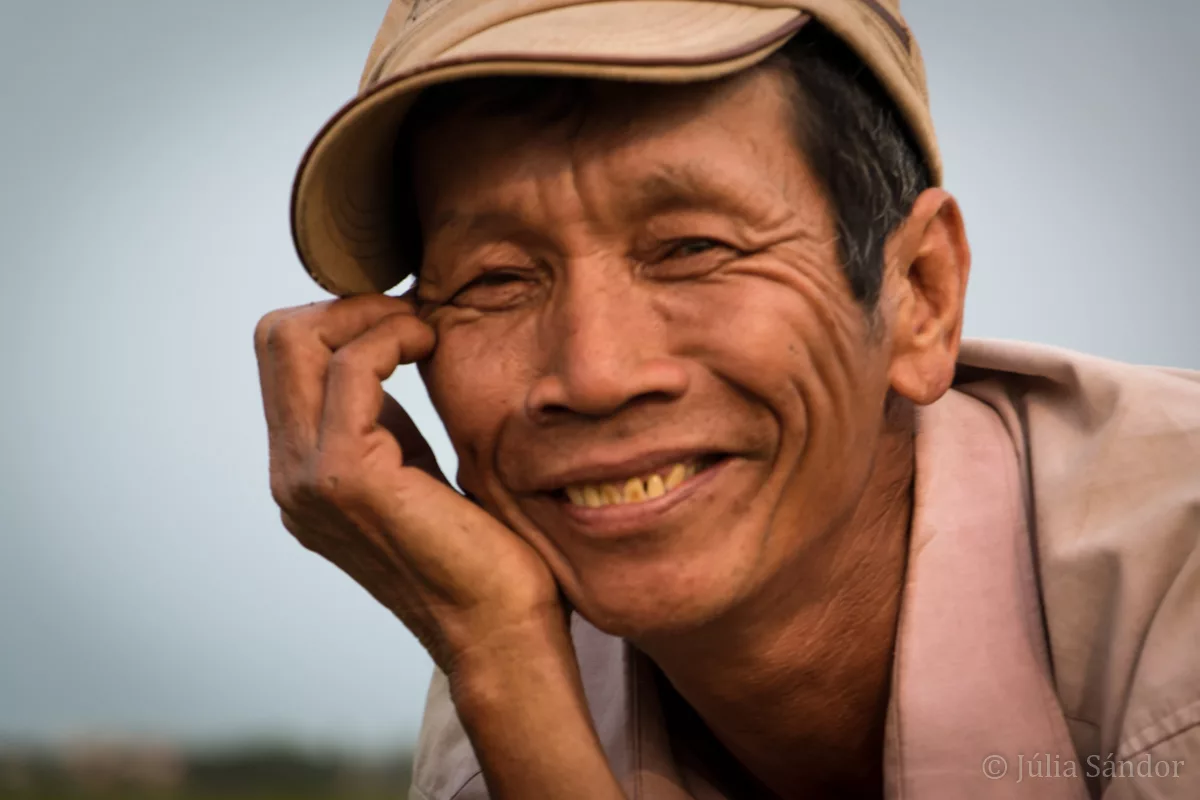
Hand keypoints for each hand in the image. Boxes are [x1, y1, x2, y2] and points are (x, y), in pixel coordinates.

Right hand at [253, 295, 562, 673]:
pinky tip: (433, 346)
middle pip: (276, 336)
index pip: (282, 356)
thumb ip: (380, 418)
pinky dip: (393, 337)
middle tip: (413, 317)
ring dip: (373, 315)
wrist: (499, 626)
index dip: (342, 317)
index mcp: (301, 471)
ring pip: (298, 340)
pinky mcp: (346, 478)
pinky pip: (352, 368)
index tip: (407, 320)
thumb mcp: (411, 465)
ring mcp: (308, 478)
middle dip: (350, 304)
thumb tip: (377, 351)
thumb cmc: (477, 547)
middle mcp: (289, 475)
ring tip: (427, 331)